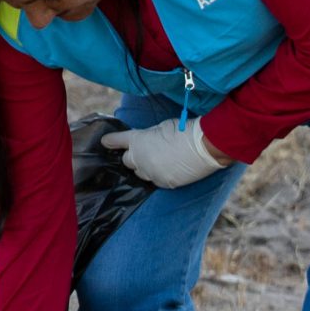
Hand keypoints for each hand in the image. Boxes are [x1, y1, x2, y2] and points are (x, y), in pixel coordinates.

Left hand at [101, 117, 226, 188]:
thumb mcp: (161, 127)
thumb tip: (145, 141)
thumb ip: (148, 135)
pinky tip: (169, 168)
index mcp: (137, 140)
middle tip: (144, 151)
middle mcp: (139, 158)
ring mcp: (150, 173)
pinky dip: (158, 174)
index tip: (105, 142)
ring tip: (158, 160)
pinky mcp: (163, 183)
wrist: (203, 146)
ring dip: (144, 166)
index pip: (117, 140)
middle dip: (132, 156)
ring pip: (139, 172)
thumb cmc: (184, 130)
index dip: (110, 141)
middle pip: (126, 161)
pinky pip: (154, 180)